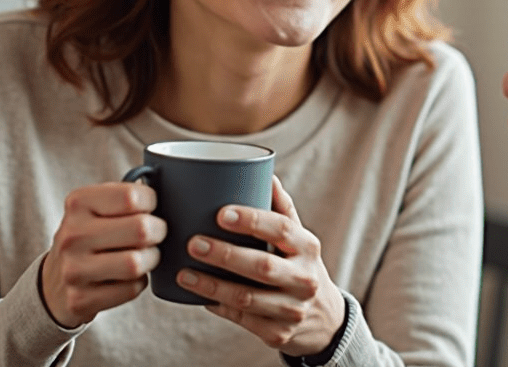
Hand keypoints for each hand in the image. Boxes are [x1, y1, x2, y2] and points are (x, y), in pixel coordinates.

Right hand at [41, 182, 164, 328]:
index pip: (132, 196)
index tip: (150, 208)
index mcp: (78, 203)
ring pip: (136, 263)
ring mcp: (73, 269)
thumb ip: (128, 196)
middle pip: (140, 229)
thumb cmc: (92, 235)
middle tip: (156, 234)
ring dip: (151, 259)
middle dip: (159, 231)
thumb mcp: (97, 207)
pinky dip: (138, 283)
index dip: (153, 202)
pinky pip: (130, 289)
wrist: (54, 282)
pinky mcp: (79, 299)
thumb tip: (172, 190)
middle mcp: (72, 234)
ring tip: (146, 255)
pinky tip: (129, 277)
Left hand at [177, 176, 345, 356]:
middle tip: (193, 243)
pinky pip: (241, 319)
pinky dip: (218, 307)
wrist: (323, 318)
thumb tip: (266, 173)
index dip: (251, 220)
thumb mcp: (299, 239)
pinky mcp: (278, 334)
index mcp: (308, 247)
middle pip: (262, 266)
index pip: (282, 229)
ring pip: (246, 298)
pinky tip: (198, 296)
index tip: (220, 213)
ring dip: (212, 286)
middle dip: (225, 255)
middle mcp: (305, 279)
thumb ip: (281, 209)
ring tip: (184, 273)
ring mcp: (292, 310)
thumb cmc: (300, 266)